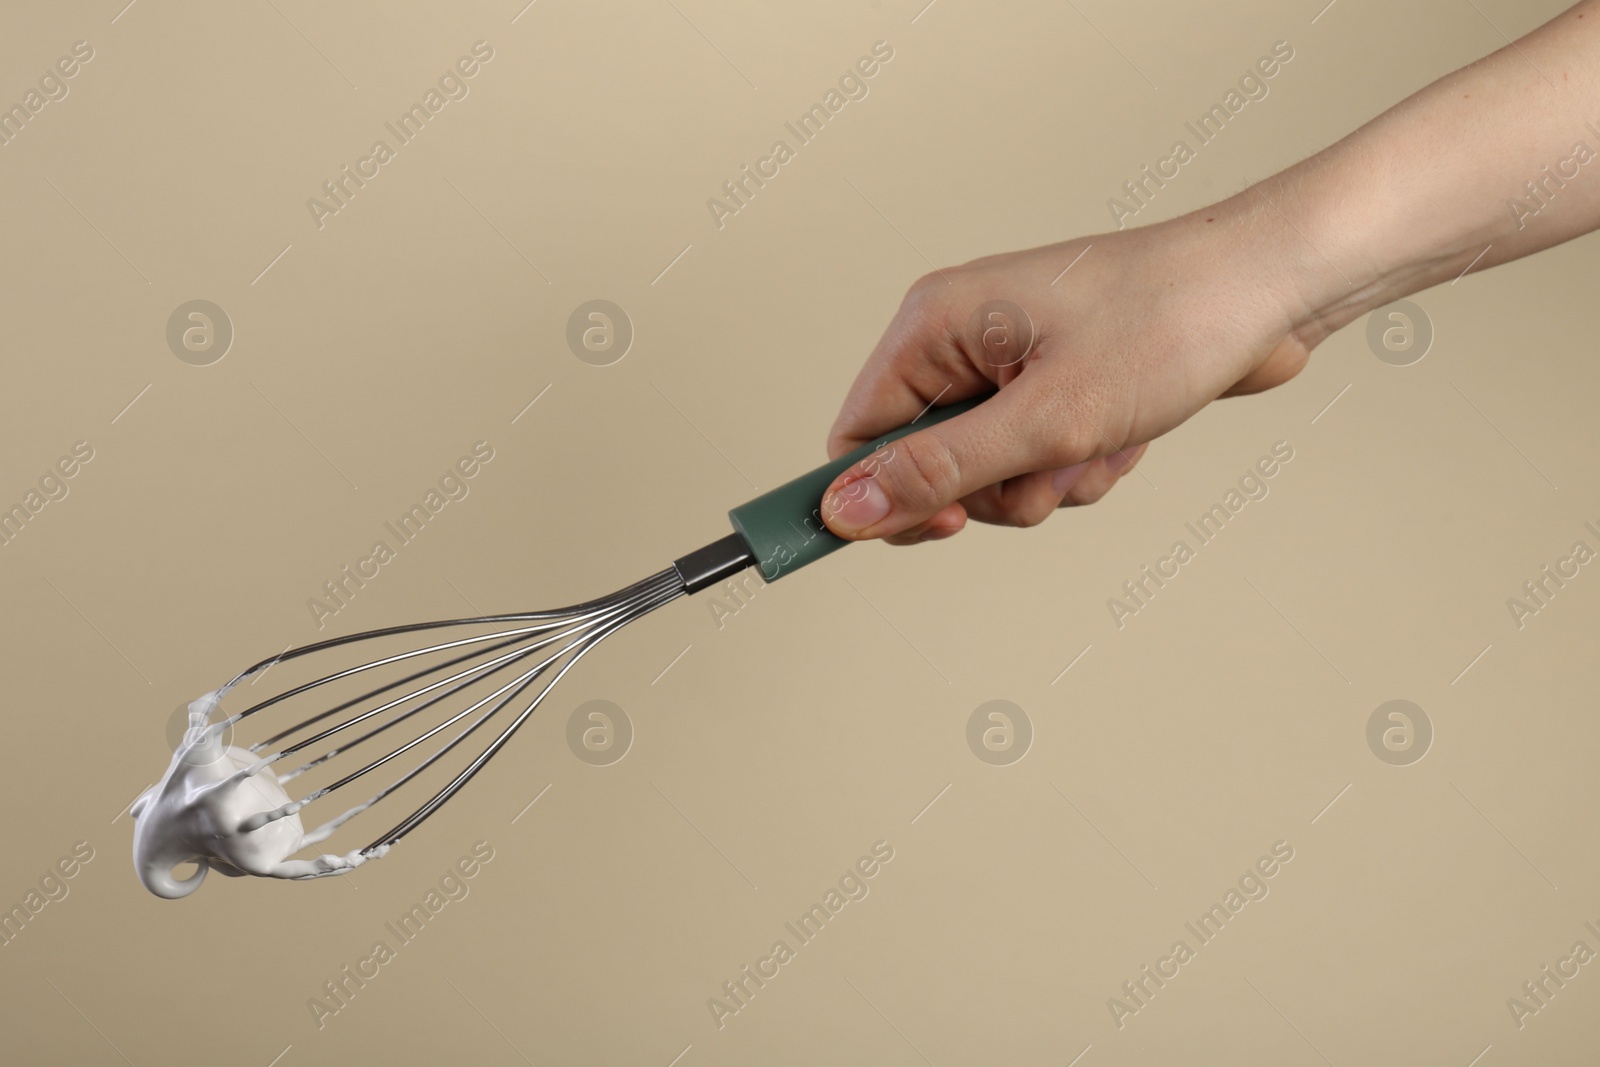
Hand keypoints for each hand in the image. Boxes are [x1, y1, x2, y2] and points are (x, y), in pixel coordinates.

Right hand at [821, 207, 1318, 544]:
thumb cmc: (1167, 325)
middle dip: (992, 490)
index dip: (884, 495)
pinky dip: (1080, 465)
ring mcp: (1011, 359)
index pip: (857, 434)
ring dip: (1047, 481)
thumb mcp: (1045, 420)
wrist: (1274, 286)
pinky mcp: (1056, 380)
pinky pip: (1037, 458)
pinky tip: (1125, 436)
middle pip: (927, 464)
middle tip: (1048, 470)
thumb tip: (843, 511)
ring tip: (1100, 445)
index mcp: (933, 323)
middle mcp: (961, 337)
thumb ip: (938, 471)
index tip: (944, 527)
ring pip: (989, 472)